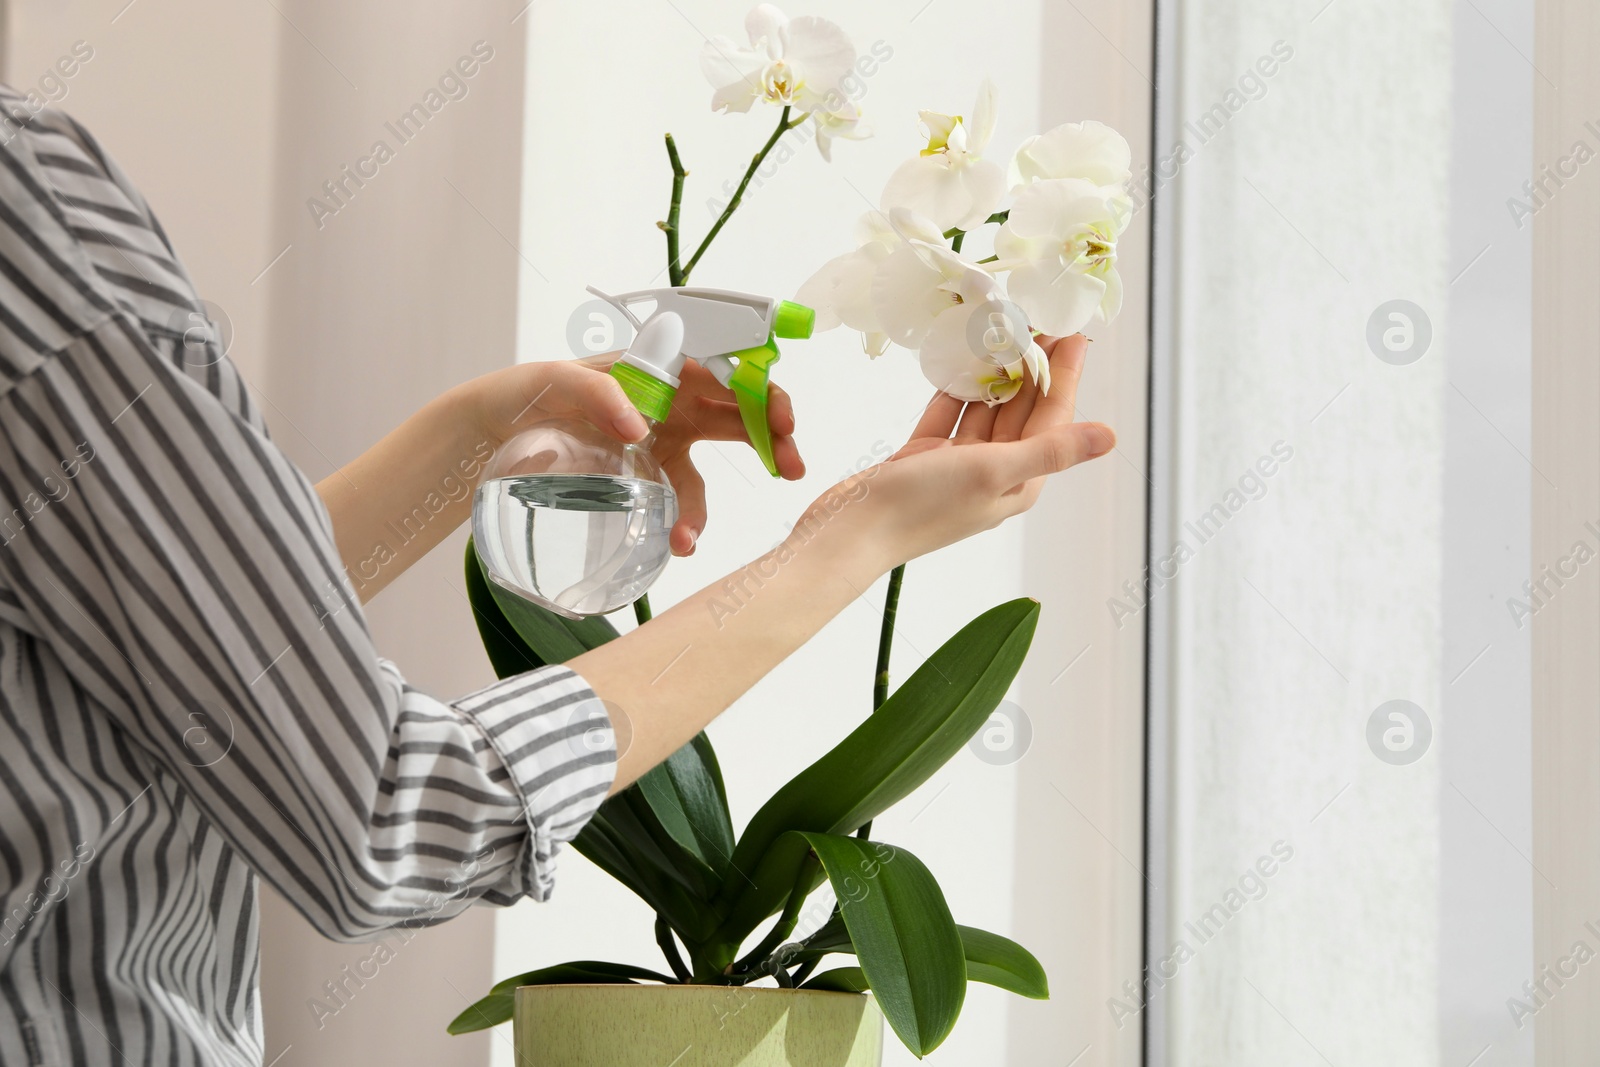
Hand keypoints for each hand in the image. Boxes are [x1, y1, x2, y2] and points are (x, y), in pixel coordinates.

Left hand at [463, 356, 804, 557]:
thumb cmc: (526, 390)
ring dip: (719, 496)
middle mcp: (672, 399)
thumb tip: (640, 424)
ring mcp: (664, 438)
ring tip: (700, 534)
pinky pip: (682, 496)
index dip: (760, 389)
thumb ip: (598, 393)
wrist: (494, 427)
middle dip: (773, 436)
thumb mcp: (554, 380)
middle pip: (739, 412)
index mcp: (661, 364)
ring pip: (714, 463)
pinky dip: (688, 521)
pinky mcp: (648, 473)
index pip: (726, 369)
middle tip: (792, 466)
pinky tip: (681, 543)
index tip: (779, 417)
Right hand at [796, 334, 1113, 579]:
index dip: (1066, 375)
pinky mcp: (924, 457)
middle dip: (1034, 366)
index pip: (1053, 419)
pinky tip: (963, 356)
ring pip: (986, 408)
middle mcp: (994, 473)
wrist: (851, 531)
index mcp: (1018, 483)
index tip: (1075, 334)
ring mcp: (957, 465)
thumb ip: (1051, 450)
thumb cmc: (922, 506)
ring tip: (1005, 327)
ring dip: (996, 372)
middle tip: (1042, 319)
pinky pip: (949, 413)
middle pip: (1023, 411)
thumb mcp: (993, 471)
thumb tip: (1111, 437)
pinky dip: (957, 387)